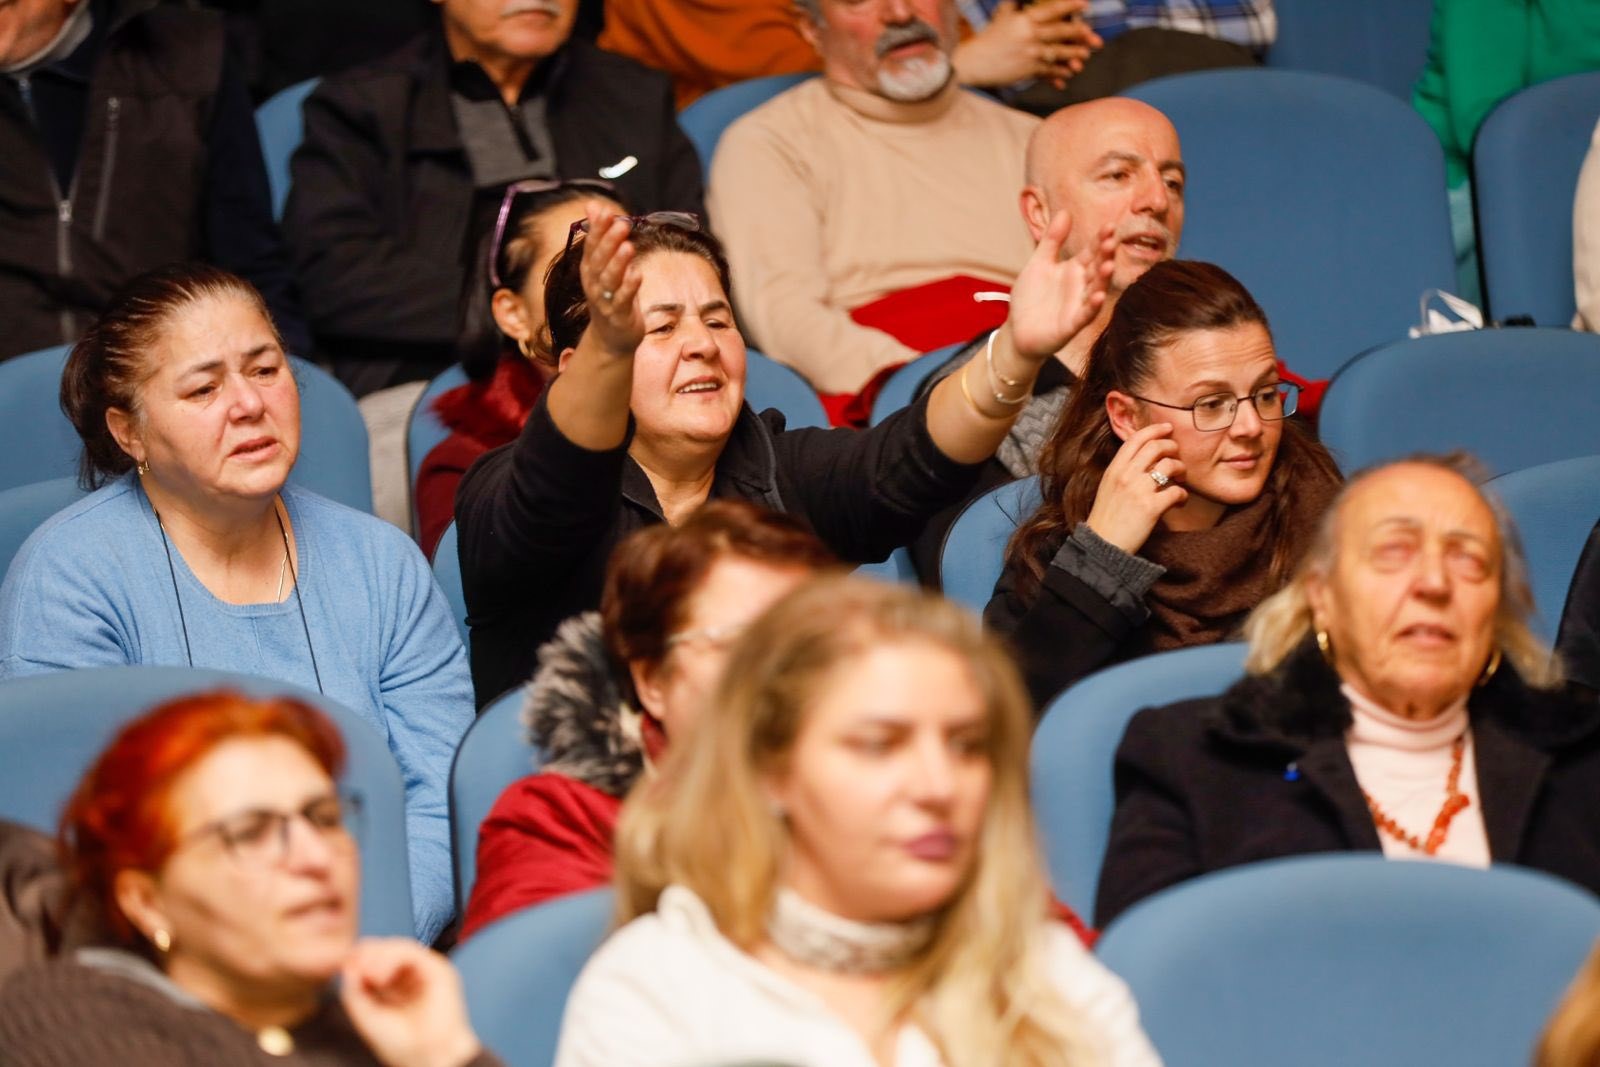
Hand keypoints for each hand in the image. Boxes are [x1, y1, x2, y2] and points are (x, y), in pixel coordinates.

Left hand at [341, 938, 482, 1066]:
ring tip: (368, 974)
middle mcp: (411, 977)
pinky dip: (393, 957)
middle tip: (354, 964)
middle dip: (368, 954)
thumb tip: (348, 965)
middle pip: (387, 949)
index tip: (344, 964)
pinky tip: (380, 975)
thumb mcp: (367, 1016)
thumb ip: (354, 991)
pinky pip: (412, 952)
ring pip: (399, 947)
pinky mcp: (438, 970)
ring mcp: (425, 972)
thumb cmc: (401, 1044)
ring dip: (379, 955)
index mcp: (395, 988)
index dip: (360, 958)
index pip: (376, 961)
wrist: (427, 1058)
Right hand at [578, 201, 643, 359]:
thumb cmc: (611, 296)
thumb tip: (594, 204)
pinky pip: (623, 300)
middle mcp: (594, 284)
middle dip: (609, 241)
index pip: (591, 246)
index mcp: (590, 269)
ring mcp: (605, 301)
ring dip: (618, 263)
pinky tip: (637, 274)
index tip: (606, 211)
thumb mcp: (604, 265)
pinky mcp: (619, 316)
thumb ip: (601, 235)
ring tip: (628, 246)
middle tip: (622, 223)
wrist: (612, 338)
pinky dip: (629, 287)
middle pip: (599, 260)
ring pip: (610, 279)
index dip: (598, 229)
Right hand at [953, 0, 1102, 87]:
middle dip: (1081, 33)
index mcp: (1025, 18)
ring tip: (1084, 56)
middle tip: (1094, 37)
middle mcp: (1030, 34)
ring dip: (1074, 55)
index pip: (1053, 10)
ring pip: (1059, 52)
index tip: (1086, 4)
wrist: (975, 62)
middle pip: (1062, 32)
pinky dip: (1060, 73)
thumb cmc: (990, 38)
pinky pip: (1049, 70)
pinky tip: (1068, 74)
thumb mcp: (1003, 16)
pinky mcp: (1028, 69)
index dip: (1071, 6)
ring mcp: (1030, 52)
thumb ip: (1017, 3)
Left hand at [1007, 211, 1115, 363]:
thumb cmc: (1031, 297)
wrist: (1017, 331)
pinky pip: (1084, 315)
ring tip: (1109, 264)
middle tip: (1111, 241)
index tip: (1110, 225)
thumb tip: (1065, 211)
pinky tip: (1097, 296)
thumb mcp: (1039, 263)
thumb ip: (1052, 240)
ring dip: (1103, 278)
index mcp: (1074, 269)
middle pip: (1097, 268)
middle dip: (1105, 255)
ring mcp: (1078, 305)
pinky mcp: (1071, 325)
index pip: (1092, 251)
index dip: (1100, 239)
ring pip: (1095, 289)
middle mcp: (1081, 286)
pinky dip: (1091, 306)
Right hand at [1084, 423, 1188, 553]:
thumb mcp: (1108, 488)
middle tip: (1177, 456)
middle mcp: (1126, 476)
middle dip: (1172, 448)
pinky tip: (1179, 501)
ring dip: (1181, 470)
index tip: (1168, 428)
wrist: (1102, 546)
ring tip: (1181, 479)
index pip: (1136, 439)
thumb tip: (1145, 459)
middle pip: (1156, 447)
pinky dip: (1183, 495)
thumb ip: (1123, 471)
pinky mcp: (1151, 508)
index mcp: (1114, 469)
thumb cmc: (1106, 519)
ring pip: (1170, 465)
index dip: (1155, 430)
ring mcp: (1139, 491)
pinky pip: (1176, 492)